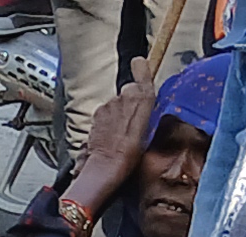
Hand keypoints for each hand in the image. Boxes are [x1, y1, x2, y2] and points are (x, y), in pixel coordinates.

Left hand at [65, 81, 158, 211]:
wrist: (107, 165)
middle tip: (133, 121)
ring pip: (116, 103)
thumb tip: (143, 98)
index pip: (142, 73)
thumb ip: (145, 108)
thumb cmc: (130, 153)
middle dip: (130, 101)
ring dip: (118, 113)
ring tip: (121, 132)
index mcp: (142, 99)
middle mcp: (123, 97)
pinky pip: (105, 113)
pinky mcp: (97, 113)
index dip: (140, 68)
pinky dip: (108, 120)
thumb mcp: (148, 130)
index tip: (139, 62)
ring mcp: (108, 105)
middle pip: (128, 91)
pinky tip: (111, 134)